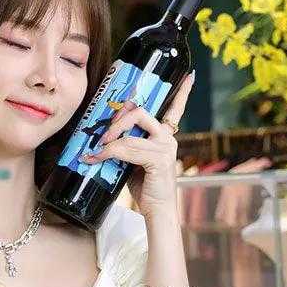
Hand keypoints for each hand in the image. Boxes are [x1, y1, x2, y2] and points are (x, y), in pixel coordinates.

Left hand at [80, 71, 195, 217]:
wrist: (155, 211)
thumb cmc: (144, 185)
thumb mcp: (132, 160)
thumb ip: (124, 145)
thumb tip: (99, 140)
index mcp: (164, 135)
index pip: (175, 109)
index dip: (182, 92)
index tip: (191, 76)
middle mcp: (167, 138)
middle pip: (139, 112)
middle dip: (116, 120)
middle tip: (102, 136)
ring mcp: (165, 148)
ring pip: (131, 131)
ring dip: (109, 139)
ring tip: (96, 150)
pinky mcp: (158, 159)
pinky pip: (127, 149)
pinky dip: (107, 153)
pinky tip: (95, 158)